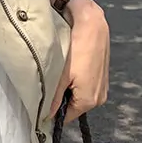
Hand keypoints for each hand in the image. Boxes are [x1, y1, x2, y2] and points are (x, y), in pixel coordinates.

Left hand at [50, 0, 109, 121]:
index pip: (66, 118)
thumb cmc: (78, 49)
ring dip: (67, 90)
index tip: (39, 109)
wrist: (92, 24)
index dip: (52, 114)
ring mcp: (102, 87)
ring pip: (78, 95)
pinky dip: (75, 81)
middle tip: (45, 89)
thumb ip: (53, 98)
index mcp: (89, 100)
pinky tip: (68, 69)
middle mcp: (99, 98)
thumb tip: (46, 116)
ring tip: (57, 76)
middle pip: (73, 107)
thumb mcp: (61, 75)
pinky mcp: (102, 76)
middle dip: (60, 100)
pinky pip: (84, 86)